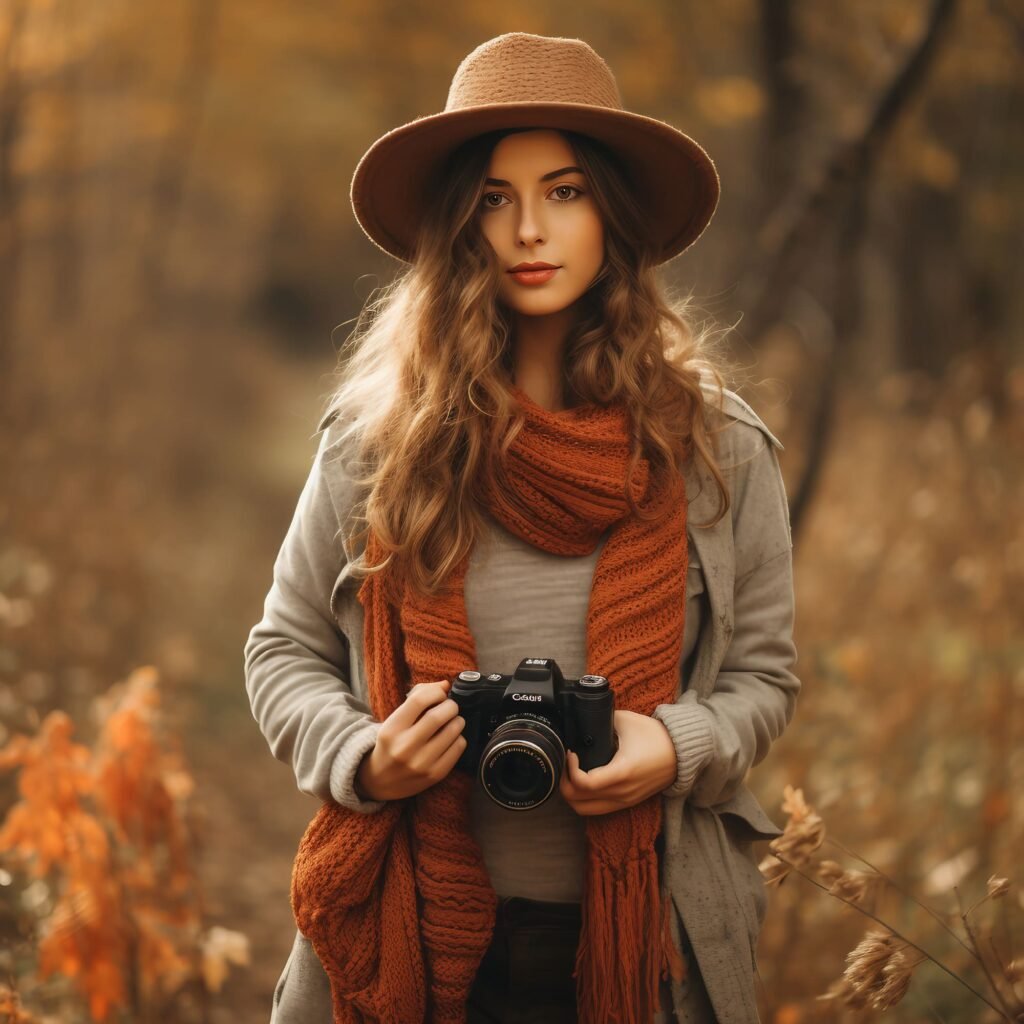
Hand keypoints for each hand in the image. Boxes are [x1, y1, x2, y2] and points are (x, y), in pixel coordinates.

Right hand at [355, 680, 465, 800]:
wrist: (380, 780)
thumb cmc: (391, 743)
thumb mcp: (394, 720)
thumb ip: (417, 698)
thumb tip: (445, 684)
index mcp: (392, 729)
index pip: (419, 700)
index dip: (435, 692)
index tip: (440, 694)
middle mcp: (405, 747)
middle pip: (438, 716)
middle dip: (450, 706)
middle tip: (450, 706)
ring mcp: (421, 763)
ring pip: (452, 731)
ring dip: (457, 720)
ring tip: (452, 721)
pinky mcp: (435, 775)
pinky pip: (458, 747)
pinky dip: (459, 738)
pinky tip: (450, 738)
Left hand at [559, 710, 676, 815]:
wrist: (682, 754)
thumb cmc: (657, 736)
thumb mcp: (625, 721)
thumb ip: (601, 721)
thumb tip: (581, 720)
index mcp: (622, 772)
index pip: (584, 783)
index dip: (570, 769)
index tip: (571, 753)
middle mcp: (622, 792)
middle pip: (578, 802)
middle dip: (565, 783)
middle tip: (565, 764)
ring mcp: (625, 801)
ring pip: (585, 810)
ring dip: (573, 795)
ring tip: (571, 774)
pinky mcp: (628, 803)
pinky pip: (598, 809)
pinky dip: (585, 799)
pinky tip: (584, 782)